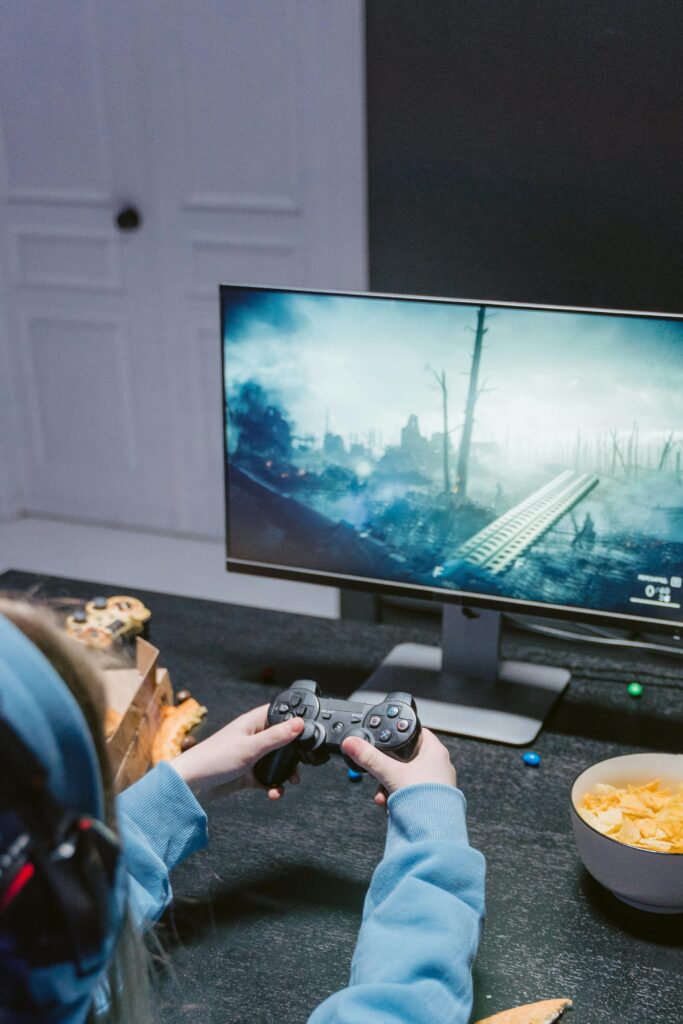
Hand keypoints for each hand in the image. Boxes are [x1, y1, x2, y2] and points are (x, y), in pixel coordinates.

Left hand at [172, 704, 304, 804]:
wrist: (190, 785)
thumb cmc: (214, 758)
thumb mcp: (250, 747)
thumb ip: (276, 736)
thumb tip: (300, 723)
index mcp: (253, 722)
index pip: (280, 713)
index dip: (295, 719)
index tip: (309, 730)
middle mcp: (253, 736)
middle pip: (282, 740)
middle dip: (294, 754)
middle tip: (302, 764)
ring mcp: (251, 755)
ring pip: (276, 761)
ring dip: (285, 772)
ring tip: (291, 782)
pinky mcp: (247, 773)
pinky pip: (267, 778)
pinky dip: (273, 785)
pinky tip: (274, 793)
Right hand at [341, 728, 455, 808]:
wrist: (435, 833)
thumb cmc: (426, 800)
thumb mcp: (391, 773)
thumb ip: (370, 758)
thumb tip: (352, 743)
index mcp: (435, 752)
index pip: (414, 733)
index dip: (398, 735)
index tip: (385, 741)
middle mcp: (438, 766)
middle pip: (404, 759)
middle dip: (387, 770)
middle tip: (379, 776)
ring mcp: (435, 784)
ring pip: (404, 778)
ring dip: (388, 787)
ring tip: (384, 797)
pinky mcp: (430, 799)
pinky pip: (408, 793)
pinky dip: (396, 799)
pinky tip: (391, 807)